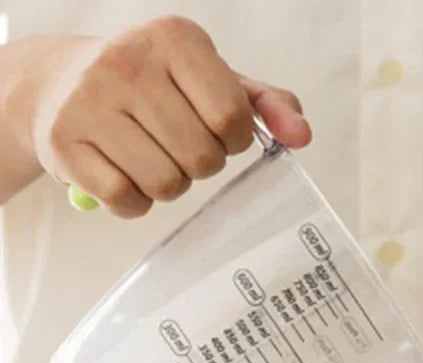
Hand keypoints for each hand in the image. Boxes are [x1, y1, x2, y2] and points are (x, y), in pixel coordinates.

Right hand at [26, 16, 310, 217]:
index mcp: (175, 39)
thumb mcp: (214, 82)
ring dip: (170, 185)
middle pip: (202, 158)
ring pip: (166, 184)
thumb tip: (302, 136)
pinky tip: (123, 172)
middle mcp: (127, 61)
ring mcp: (88, 102)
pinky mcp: (63, 143)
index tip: (218, 132)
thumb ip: (266, 106)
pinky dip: (135, 202)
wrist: (59, 83)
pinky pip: (126, 201)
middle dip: (201, 164)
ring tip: (153, 157)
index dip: (235, 140)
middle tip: (180, 146)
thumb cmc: (156, 87)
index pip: (233, 118)